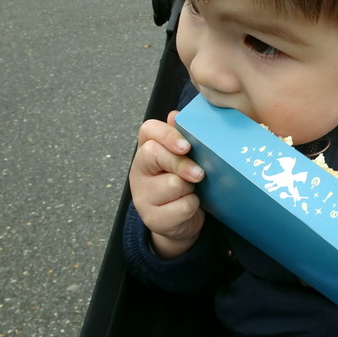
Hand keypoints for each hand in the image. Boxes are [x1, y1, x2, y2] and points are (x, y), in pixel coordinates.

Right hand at [129, 111, 205, 258]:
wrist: (178, 221)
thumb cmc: (182, 182)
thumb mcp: (183, 158)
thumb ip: (181, 136)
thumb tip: (175, 115)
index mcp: (147, 150)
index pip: (148, 131)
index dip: (167, 135)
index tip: (186, 145)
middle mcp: (139, 170)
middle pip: (155, 155)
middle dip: (182, 164)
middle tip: (198, 173)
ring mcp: (142, 195)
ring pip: (173, 184)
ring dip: (190, 188)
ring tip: (190, 191)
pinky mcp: (152, 218)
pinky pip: (182, 207)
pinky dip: (192, 207)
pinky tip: (188, 207)